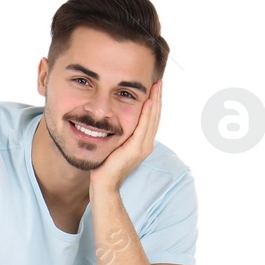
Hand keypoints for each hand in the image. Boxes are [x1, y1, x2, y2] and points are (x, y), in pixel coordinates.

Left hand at [89, 80, 161, 194]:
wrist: (104, 183)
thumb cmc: (106, 165)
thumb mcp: (116, 144)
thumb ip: (121, 133)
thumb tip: (114, 120)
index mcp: (143, 143)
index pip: (152, 118)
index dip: (154, 102)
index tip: (155, 87)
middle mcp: (147, 144)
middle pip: (155, 116)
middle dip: (158, 98)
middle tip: (159, 81)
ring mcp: (143, 147)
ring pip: (152, 119)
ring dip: (155, 102)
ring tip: (157, 86)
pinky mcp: (136, 149)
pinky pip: (143, 127)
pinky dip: (147, 114)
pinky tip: (149, 102)